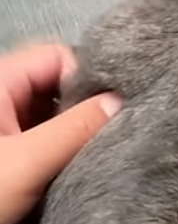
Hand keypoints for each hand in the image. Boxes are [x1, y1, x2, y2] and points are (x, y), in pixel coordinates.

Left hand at [0, 43, 122, 223]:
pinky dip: (60, 147)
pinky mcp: (7, 149)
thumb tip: (119, 104)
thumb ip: (74, 130)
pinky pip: (42, 135)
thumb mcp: (28, 161)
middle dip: (83, 108)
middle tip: (107, 136)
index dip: (88, 78)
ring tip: (95, 154)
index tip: (111, 111)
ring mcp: (3, 123)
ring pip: (50, 112)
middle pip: (55, 83)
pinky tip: (75, 167)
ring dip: (72, 131)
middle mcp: (1, 95)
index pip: (57, 56)